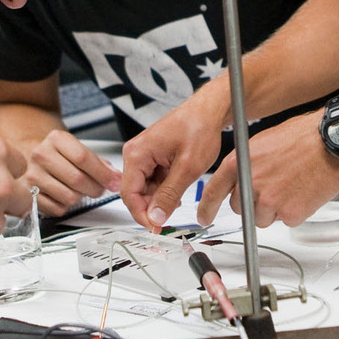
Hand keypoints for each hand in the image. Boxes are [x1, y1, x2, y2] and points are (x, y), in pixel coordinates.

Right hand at [25, 128, 120, 216]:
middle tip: (100, 188)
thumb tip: (115, 177)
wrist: (32, 157)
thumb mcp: (77, 149)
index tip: (115, 182)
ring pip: (69, 197)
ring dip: (80, 198)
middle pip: (77, 179)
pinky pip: (58, 209)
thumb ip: (98, 162)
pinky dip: (66, 206)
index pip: (83, 158)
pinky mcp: (29, 195)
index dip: (103, 173)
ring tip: (78, 190)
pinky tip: (63, 195)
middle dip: (96, 188)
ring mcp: (33, 176)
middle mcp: (41, 155)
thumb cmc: (59, 155)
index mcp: (56, 139)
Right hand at [121, 86, 226, 227]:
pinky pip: (154, 181)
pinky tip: (179, 186)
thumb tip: (156, 217)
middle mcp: (136, 153)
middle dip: (153, 206)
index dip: (142, 214)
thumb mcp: (187, 167)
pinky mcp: (153, 157)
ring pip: (146, 189)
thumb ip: (169, 195)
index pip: (129, 194)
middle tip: (172, 215)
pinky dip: (166, 189)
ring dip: (161, 197)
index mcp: (137, 153)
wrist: (210, 111)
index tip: (156, 228)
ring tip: (181, 192)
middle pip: (136, 193)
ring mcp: (144, 155)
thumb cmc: (199, 127)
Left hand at [198, 110, 338, 227]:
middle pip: (240, 208)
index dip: (206, 207)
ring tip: (291, 187)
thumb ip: (247, 163)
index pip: (214, 190)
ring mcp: (270, 200)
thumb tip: (240, 179)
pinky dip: (295, 211)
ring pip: (262, 218)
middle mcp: (251, 182)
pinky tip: (303, 192)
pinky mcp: (290, 213)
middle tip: (271, 189)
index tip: (203, 217)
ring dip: (274, 209)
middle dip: (251, 203)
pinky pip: (286, 220)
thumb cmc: (302, 137)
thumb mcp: (263, 142)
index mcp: (241, 162)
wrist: (332, 141)